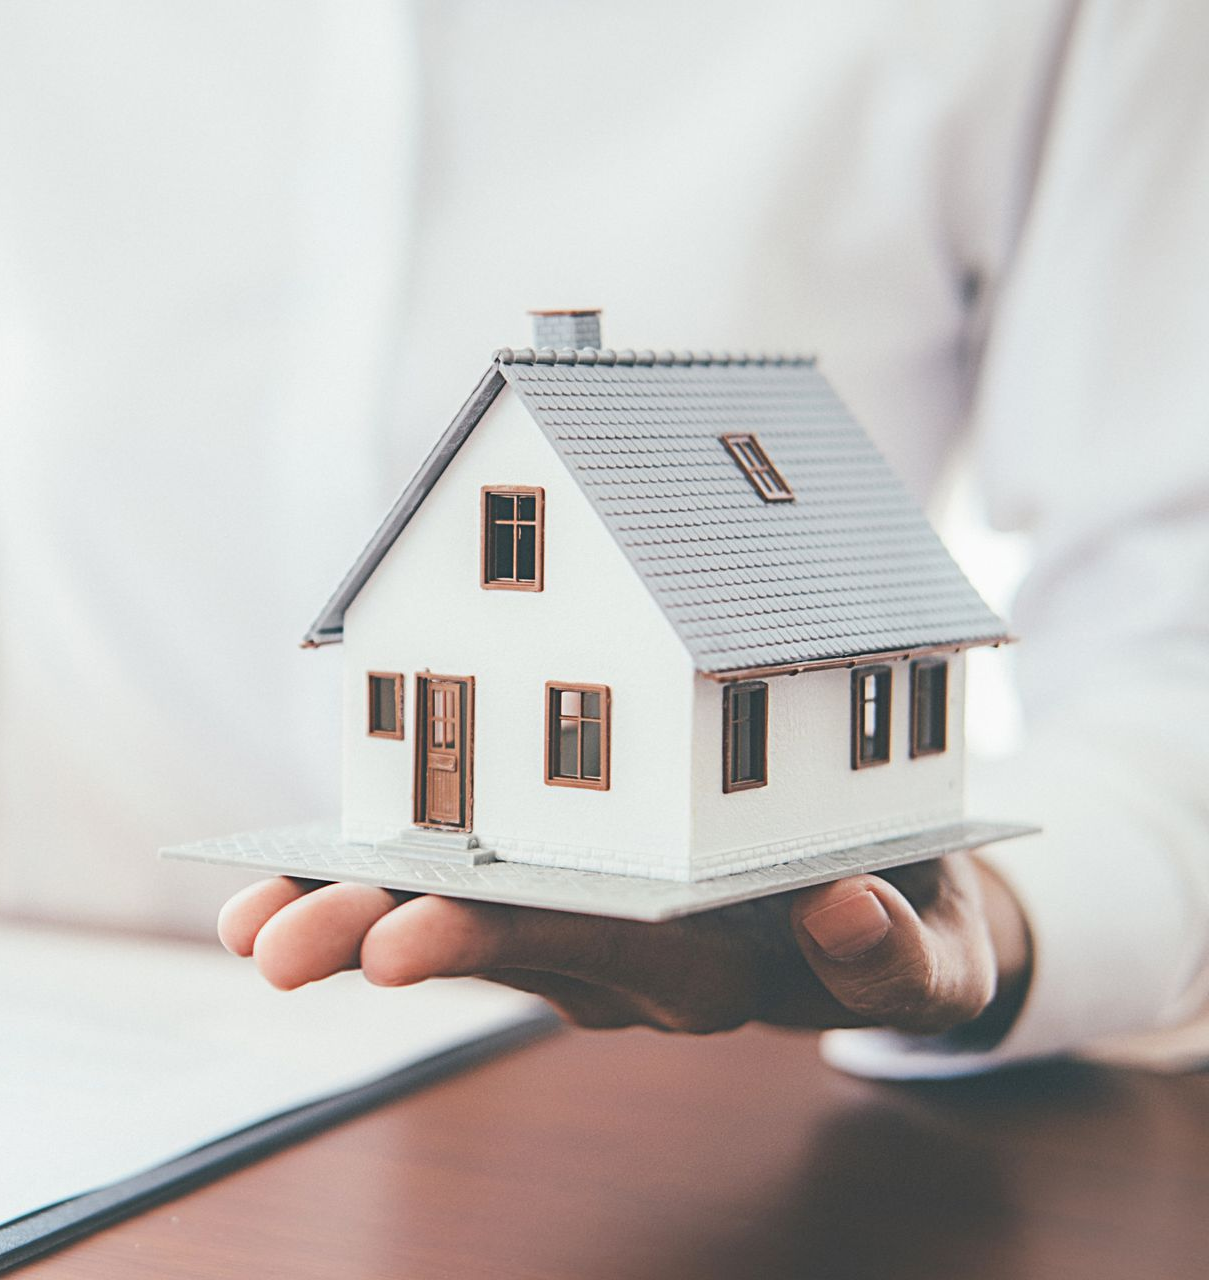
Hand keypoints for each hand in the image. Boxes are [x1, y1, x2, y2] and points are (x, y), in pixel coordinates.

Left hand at [218, 853, 1030, 1038]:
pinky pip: (480, 877)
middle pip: (501, 944)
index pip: (597, 952)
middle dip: (380, 939)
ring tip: (248, 922)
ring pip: (470, 916)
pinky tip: (309, 862)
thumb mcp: (933, 946)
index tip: (397, 944)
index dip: (499, 943)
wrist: (882, 907)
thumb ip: (899, 951)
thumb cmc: (909, 917)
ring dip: (358, 909)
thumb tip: (845, 911)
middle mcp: (632, 953)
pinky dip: (397, 865)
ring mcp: (595, 921)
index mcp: (712, 960)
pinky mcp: (576, 882)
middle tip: (270, 946)